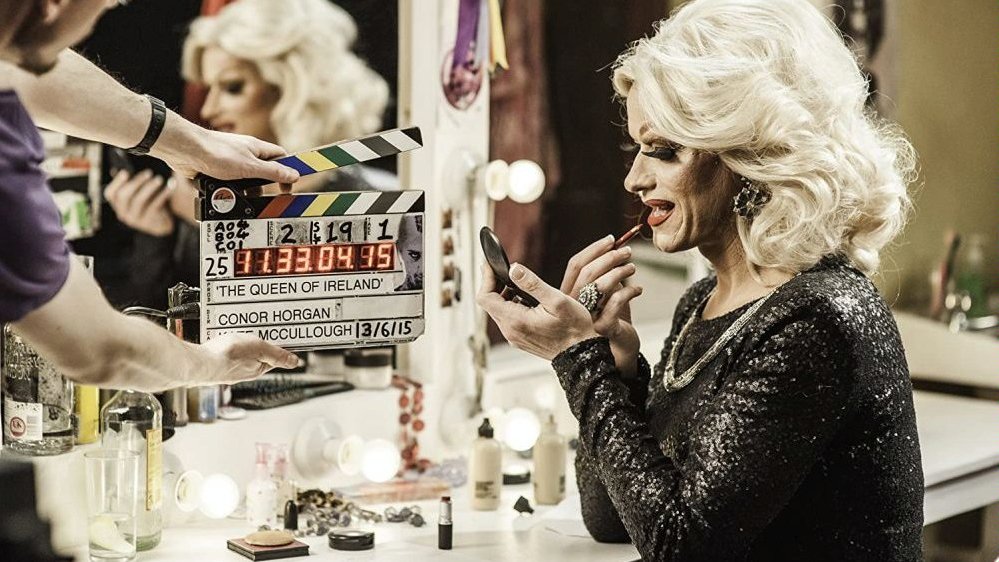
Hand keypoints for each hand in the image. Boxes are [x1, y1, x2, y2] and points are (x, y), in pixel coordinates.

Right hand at [104, 170, 174, 236]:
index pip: (110, 194)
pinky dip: (161, 195)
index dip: (116, 182)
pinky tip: (169, 188)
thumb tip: (124, 167)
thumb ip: (131, 184)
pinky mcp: (148, 222)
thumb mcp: (138, 196)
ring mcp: (135, 219)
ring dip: (149, 187)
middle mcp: (123, 213)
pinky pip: (154, 206)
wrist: (161, 225)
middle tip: (148, 172)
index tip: (126, 171)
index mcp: (118, 205)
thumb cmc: (148, 205)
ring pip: (139, 200)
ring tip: (159, 179)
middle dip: (136, 182)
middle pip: (124, 196)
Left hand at [150, 118, 298, 183]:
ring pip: (246, 180)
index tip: (287, 186)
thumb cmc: (216, 152)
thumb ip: (272, 172)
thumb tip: (294, 175)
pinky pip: (230, 183)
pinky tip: (225, 195)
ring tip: (239, 197)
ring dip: (245, 190)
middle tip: (261, 197)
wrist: (185, 151)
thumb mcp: (250, 167)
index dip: (287, 171)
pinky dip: (229, 190)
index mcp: (256, 148)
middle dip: (263, 186)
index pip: (281, 157)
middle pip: (263, 172)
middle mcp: (245, 153)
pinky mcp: (217, 169)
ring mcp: (231, 161)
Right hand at [197, 334, 299, 384]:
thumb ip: (277, 354)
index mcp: (259, 369)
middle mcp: (245, 371)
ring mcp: (229, 367)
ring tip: (240, 329)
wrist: (197, 362)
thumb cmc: (227, 356)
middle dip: (258, 339)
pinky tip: (224, 335)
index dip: (279, 344)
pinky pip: (226, 349)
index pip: (275, 356)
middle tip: (257, 327)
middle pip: (257, 352)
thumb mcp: (259, 349)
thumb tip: (295, 362)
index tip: (281, 334)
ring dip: (242, 339)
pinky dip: (227, 341)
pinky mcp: (215, 361)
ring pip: (241, 350)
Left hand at [476, 262, 599, 360]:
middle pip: (489, 303)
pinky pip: (508, 319)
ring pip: (498, 311)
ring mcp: (514, 337)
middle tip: (502, 268)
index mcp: (515, 321)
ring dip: (503, 295)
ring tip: (518, 283)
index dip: (486, 278)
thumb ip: (532, 284)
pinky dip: (511, 305)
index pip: (485, 297)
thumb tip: (513, 269)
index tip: (491, 264)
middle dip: (494, 284)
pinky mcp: (520, 339)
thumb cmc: (573, 329)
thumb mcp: (556, 300)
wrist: (581, 355)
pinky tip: (526, 299)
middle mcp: (510, 331)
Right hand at [561, 236, 642, 374]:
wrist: (618, 351)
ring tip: (633, 268)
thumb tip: (616, 247)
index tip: (612, 239)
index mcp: (570, 294)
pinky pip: (617, 301)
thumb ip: (606, 274)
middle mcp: (573, 306)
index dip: (594, 249)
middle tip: (628, 251)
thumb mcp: (607, 293)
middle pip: (587, 272)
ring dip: (621, 271)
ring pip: (601, 285)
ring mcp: (586, 318)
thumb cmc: (612, 319)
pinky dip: (631, 291)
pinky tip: (639, 290)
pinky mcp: (603, 328)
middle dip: (610, 257)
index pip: (575, 265)